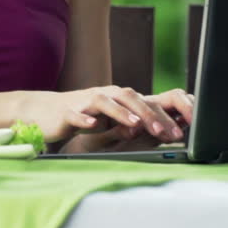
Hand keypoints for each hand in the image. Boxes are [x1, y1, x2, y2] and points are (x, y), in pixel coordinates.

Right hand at [54, 88, 194, 152]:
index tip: (181, 131)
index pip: (146, 102)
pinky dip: (84, 119)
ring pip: (105, 101)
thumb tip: (159, 130)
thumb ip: (134, 125)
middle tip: (166, 132)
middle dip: (150, 115)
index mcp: (119, 99)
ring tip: (136, 125)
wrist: (46, 113)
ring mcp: (85, 102)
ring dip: (122, 112)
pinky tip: (93, 125)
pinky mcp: (66, 112)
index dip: (165, 114)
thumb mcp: (112, 124)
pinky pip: (76, 113)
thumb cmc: (84, 118)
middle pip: (130, 98)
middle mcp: (105, 95)